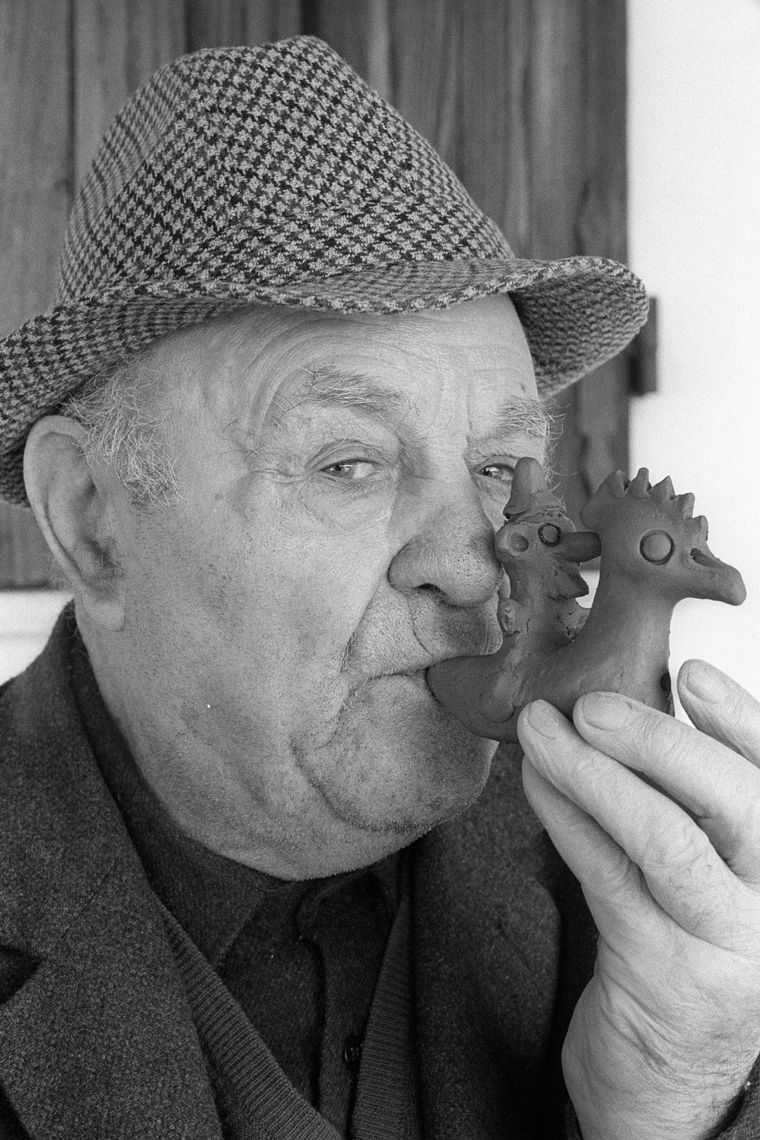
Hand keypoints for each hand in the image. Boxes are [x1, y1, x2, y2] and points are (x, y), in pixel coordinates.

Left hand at [517, 660, 759, 1139]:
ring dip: (591, 772)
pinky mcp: (662, 971)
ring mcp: (724, 942)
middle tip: (590, 704)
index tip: (692, 673)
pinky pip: (606, 874)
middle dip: (656, 740)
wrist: (669, 1082)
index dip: (739, 719)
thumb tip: (625, 711)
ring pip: (661, 837)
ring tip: (540, 730)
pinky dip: (565, 817)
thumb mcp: (707, 880)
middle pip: (732, 801)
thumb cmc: (685, 953)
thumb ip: (687, 807)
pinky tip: (537, 783)